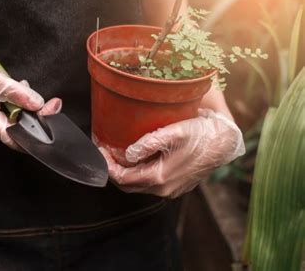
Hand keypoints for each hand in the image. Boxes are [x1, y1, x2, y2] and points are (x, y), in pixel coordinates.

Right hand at [0, 51, 60, 149]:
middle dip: (32, 111)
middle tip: (35, 92)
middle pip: (19, 128)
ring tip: (20, 86)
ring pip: (14, 120)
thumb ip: (20, 94)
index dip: (37, 131)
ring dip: (22, 104)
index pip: (18, 138)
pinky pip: (7, 116)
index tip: (52, 115)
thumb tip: (39, 104)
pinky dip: (14, 104)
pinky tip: (13, 90)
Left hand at [99, 109, 244, 197]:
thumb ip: (150, 142)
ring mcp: (170, 190)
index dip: (106, 165)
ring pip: (138, 186)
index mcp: (160, 177)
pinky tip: (135, 160)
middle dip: (112, 170)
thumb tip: (128, 153)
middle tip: (103, 152)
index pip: (122, 178)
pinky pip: (150, 184)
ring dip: (124, 173)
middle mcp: (164, 189)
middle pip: (127, 185)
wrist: (224, 143)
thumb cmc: (200, 134)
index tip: (99, 149)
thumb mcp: (174, 131)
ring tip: (115, 154)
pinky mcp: (176, 187)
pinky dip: (138, 174)